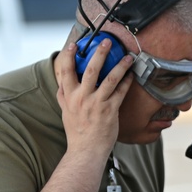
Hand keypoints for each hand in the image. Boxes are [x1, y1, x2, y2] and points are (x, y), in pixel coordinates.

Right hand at [55, 40, 133, 159]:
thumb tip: (60, 85)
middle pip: (90, 70)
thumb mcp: (65, 112)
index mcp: (68, 96)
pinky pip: (120, 92)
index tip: (74, 45)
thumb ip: (63, 97)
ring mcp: (97, 103)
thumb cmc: (77, 132)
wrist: (86, 150)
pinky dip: (126, 82)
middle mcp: (81, 97)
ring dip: (120, 65)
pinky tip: (131, 75)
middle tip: (106, 41)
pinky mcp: (110, 110)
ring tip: (128, 57)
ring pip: (109, 79)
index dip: (69, 56)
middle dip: (99, 53)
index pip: (65, 71)